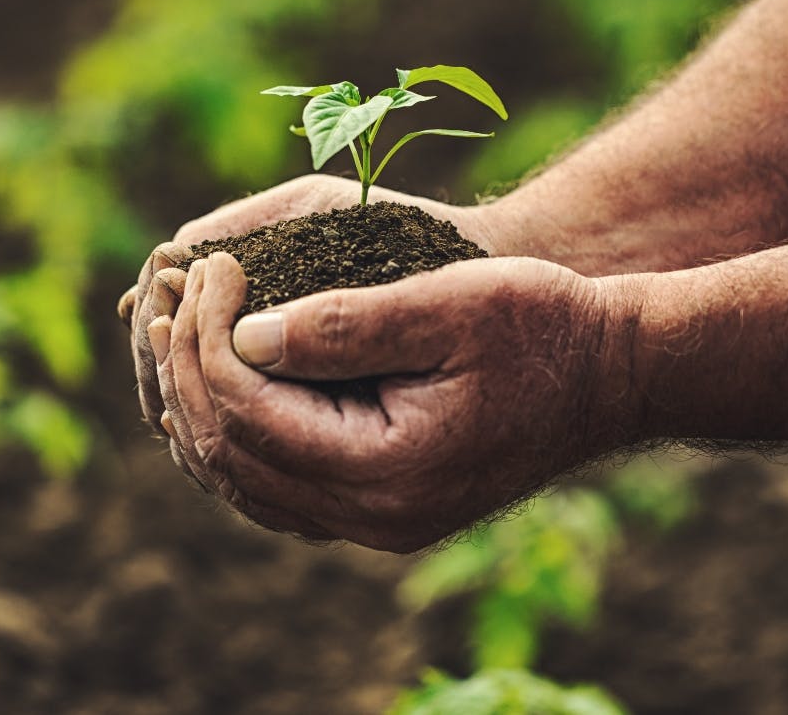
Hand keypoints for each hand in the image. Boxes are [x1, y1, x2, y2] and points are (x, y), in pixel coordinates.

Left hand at [153, 251, 649, 552]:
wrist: (613, 374)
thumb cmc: (544, 326)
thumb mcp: (451, 304)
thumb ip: (347, 323)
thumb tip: (244, 333)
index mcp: (389, 471)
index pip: (249, 412)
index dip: (209, 336)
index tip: (210, 265)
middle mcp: (374, 517)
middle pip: (231, 455)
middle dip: (188, 368)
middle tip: (173, 292)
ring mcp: (375, 521)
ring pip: (244, 480)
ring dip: (200, 404)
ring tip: (178, 329)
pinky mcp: (380, 506)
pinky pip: (276, 487)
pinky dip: (236, 435)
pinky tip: (221, 377)